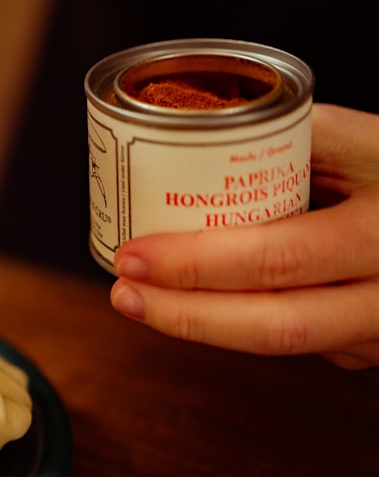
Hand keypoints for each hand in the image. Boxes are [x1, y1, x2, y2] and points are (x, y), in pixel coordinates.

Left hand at [110, 103, 378, 367]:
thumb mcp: (376, 141)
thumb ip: (305, 135)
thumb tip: (210, 129)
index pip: (280, 259)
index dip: (197, 264)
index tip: (132, 253)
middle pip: (274, 326)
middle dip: (185, 315)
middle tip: (123, 293)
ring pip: (284, 344)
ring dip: (205, 326)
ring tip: (144, 301)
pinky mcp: (374, 347)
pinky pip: (300, 342)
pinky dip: (242, 323)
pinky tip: (200, 303)